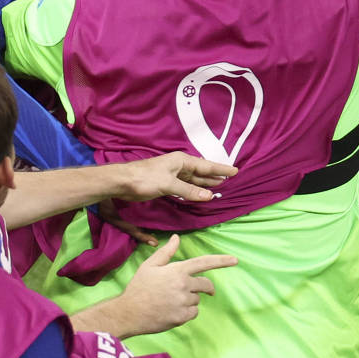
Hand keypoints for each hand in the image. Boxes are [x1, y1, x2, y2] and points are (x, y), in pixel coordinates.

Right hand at [102, 235, 237, 336]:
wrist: (129, 312)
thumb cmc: (139, 287)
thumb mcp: (150, 266)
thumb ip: (166, 252)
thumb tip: (177, 238)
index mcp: (177, 270)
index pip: (204, 263)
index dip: (221, 261)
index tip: (235, 260)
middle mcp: (183, 285)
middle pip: (205, 285)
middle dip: (205, 287)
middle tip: (198, 290)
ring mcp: (183, 302)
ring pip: (197, 300)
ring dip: (189, 300)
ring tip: (171, 301)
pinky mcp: (182, 317)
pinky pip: (193, 313)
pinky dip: (186, 312)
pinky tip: (172, 310)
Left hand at [111, 152, 235, 202]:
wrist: (123, 181)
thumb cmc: (145, 178)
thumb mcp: (168, 184)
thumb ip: (188, 191)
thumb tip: (209, 196)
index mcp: (181, 161)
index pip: (206, 165)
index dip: (221, 169)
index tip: (235, 170)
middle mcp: (178, 165)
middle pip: (201, 172)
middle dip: (215, 176)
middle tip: (230, 179)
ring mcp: (172, 174)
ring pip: (193, 179)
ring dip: (205, 183)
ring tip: (219, 186)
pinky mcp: (166, 183)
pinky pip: (186, 185)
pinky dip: (194, 189)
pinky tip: (198, 192)